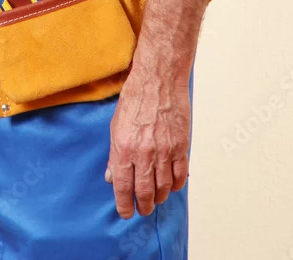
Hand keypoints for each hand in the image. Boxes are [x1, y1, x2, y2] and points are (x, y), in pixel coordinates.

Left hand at [105, 61, 190, 218]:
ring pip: (164, 188)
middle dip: (143, 205)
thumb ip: (115, 154)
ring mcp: (164, 151)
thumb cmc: (135, 98)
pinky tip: (171, 186)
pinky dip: (175, 185)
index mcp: (124, 148)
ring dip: (159, 197)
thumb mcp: (115, 125)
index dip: (124, 205)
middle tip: (143, 209)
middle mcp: (144, 153)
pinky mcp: (180, 146)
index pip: (123, 187)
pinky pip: (180, 175)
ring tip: (156, 198)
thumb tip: (112, 176)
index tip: (126, 212)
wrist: (158, 80)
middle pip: (145, 192)